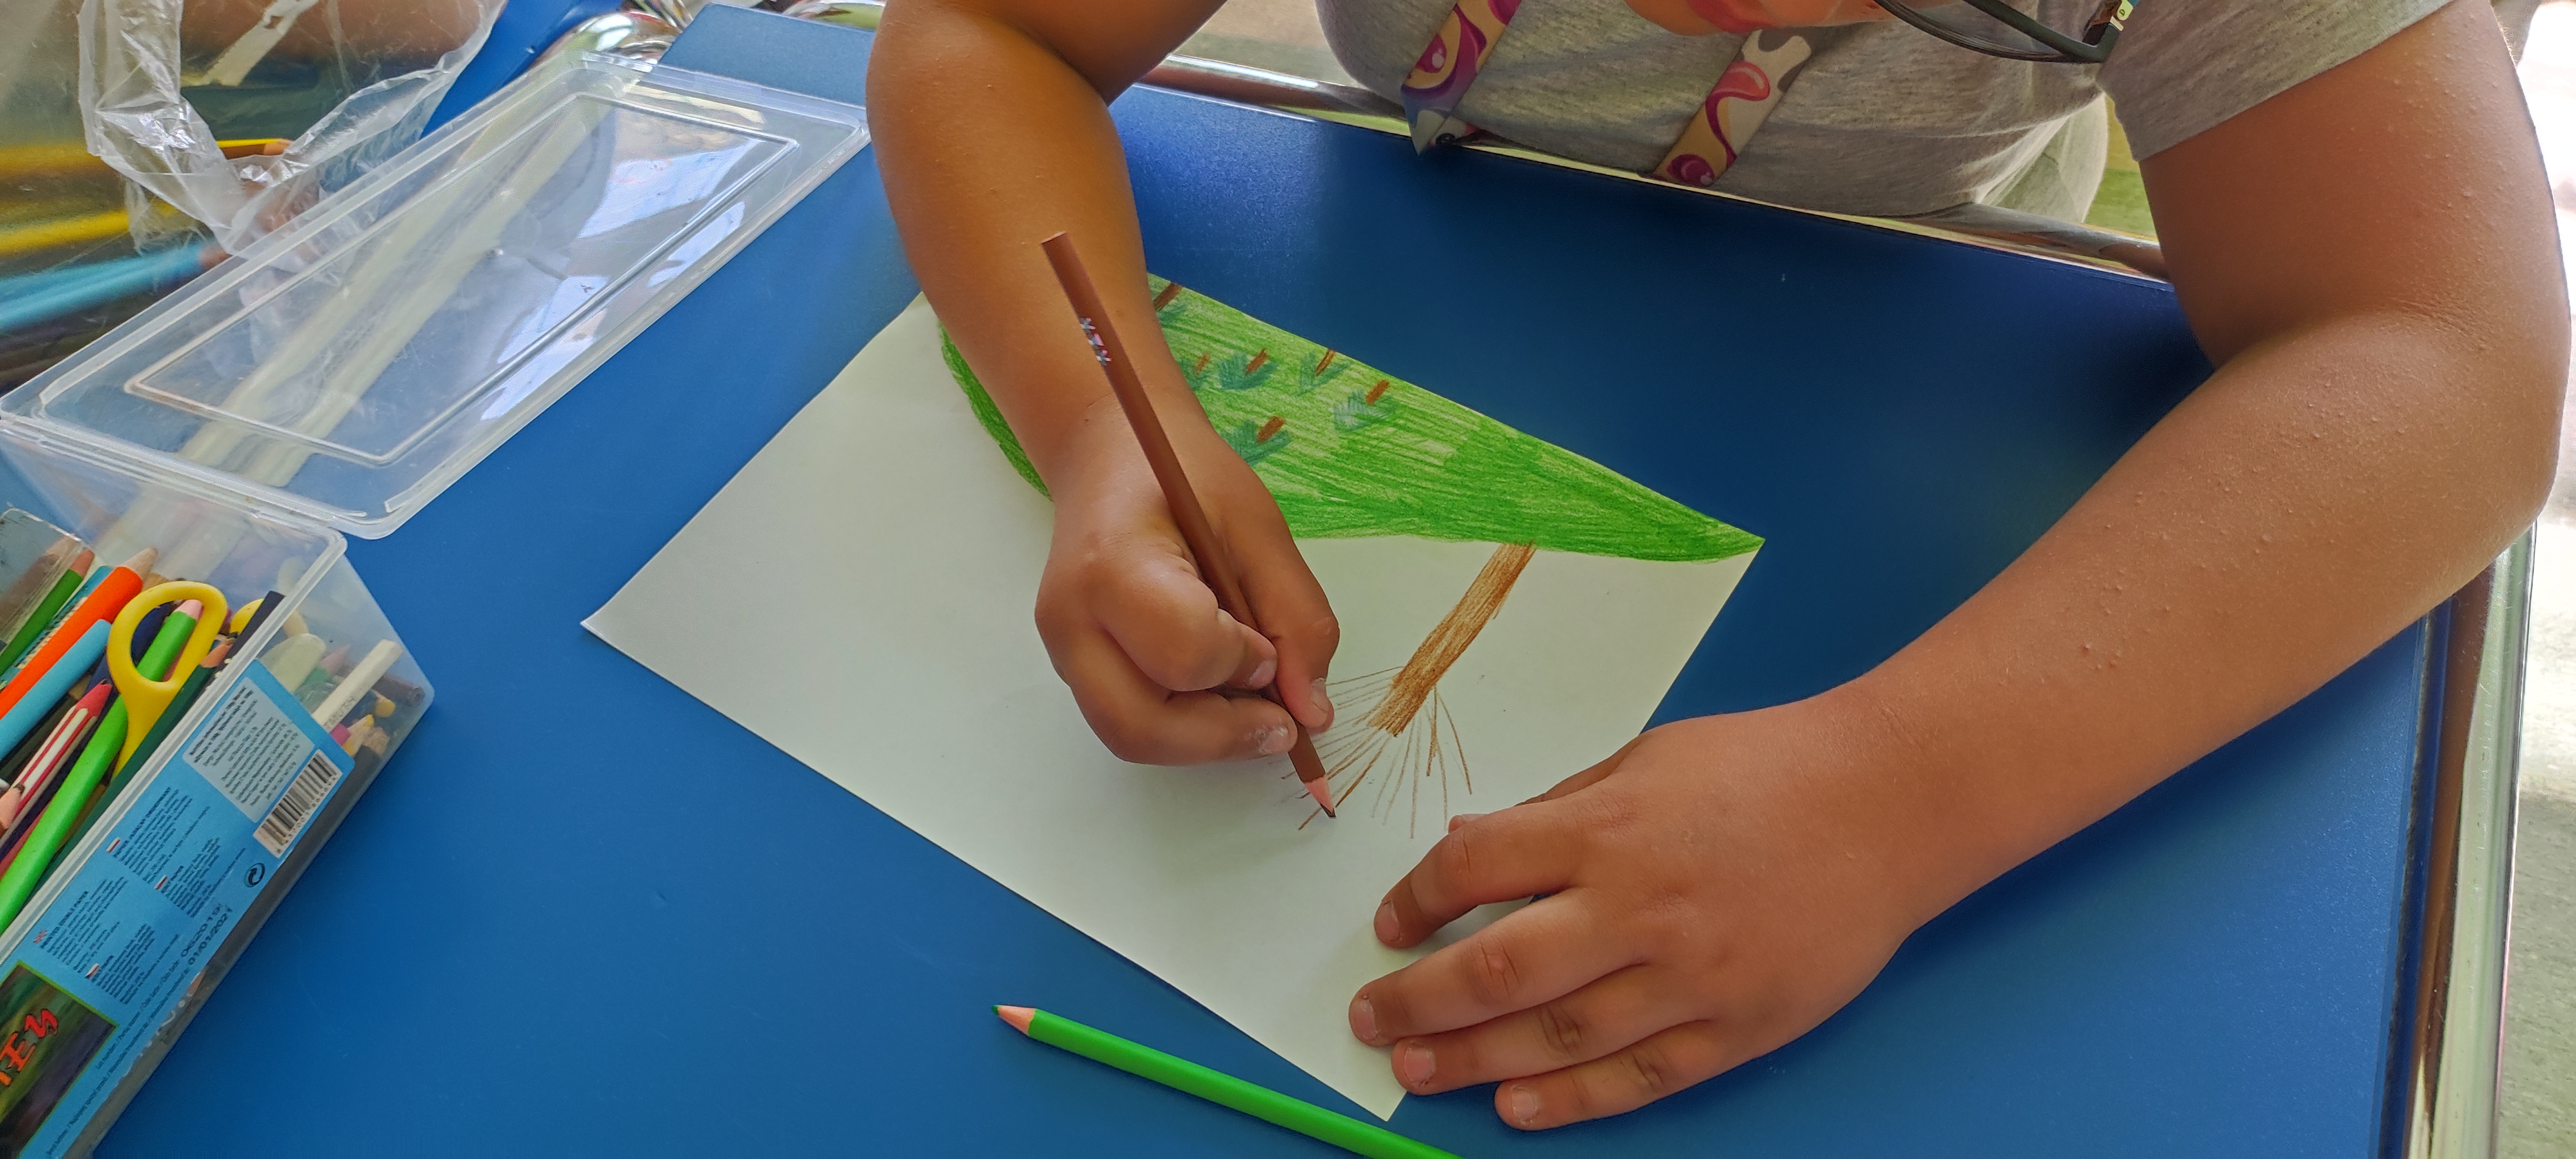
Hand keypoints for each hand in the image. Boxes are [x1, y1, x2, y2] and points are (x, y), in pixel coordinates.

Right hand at [1036, 394, 1337, 763]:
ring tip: (1251, 706)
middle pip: (1141, 725)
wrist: (1107, 457)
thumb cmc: (1182, 476)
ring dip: (1205, 740)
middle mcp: (1073, 617)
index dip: (1245, 664)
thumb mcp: (1259, 527)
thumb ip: (1295, 617)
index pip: (1184, 653)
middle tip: (1282, 723)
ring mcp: (1063, 649)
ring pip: (1130, 737)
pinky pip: (1125, 722)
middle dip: (1225, 738)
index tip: (1270, 645)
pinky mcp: (1071, 667)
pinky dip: (1182, 727)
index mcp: (1116, 562)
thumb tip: (1312, 711)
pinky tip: (1216, 693)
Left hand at [1347, 700, 1971, 1128]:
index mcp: (1607, 828)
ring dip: (1475, 1060)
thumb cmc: (1764, 767)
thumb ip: (1555, 809)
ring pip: (1557, 1035)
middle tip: (1372, 1019)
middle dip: (1420, 1000)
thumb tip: (1468, 841)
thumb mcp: (1645, 759)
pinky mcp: (1738, 1026)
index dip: (1415, 898)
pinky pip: (1639, 1077)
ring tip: (1418, 1071)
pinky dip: (1572, 1100)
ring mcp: (1691, 975)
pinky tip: (1516, 1109)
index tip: (1389, 924)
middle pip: (1498, 966)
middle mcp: (1639, 906)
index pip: (1475, 867)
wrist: (1890, 802)